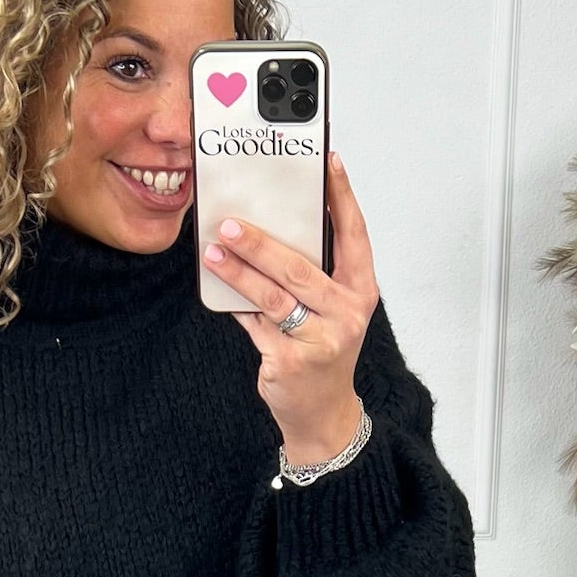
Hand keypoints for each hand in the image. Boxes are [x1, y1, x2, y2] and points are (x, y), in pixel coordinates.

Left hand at [202, 150, 378, 464]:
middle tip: (231, 222)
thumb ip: (314, 274)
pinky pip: (256, 325)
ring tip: (215, 251)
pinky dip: (237, 306)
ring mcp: (320, 340)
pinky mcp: (291, 361)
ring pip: (273, 295)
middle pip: (299, 267)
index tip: (327, 162)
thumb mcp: (332, 310)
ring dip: (239, 271)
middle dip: (261, 242)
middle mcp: (347, 313)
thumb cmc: (324, 352)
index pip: (354, 235)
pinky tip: (218, 288)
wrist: (322, 414)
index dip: (342, 196)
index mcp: (361, 291)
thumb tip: (272, 227)